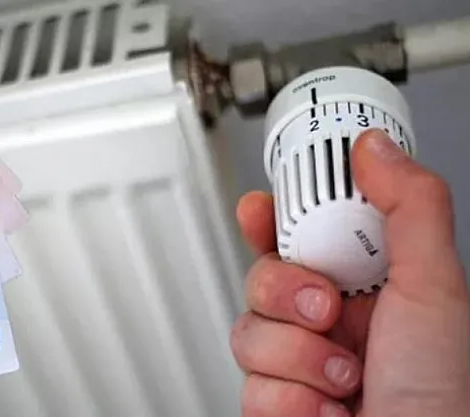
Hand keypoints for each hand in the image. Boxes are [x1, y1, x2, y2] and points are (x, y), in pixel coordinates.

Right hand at [230, 129, 469, 416]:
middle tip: (325, 309)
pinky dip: (291, 401)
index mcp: (366, 287)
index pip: (303, 236)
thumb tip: (375, 147)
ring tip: (345, 378)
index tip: (258, 208)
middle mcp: (329, 323)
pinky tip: (328, 410)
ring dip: (298, 358)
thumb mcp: (435, 289)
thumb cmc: (445, 397)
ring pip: (248, 332)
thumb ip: (410, 207)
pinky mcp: (278, 404)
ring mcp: (300, 365)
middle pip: (261, 277)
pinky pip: (250, 385)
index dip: (271, 218)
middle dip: (286, 293)